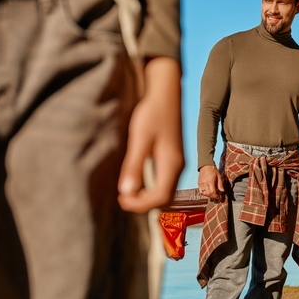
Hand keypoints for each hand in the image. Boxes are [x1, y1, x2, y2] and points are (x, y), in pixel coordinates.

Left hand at [118, 56, 183, 213]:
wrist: (165, 93)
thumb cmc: (152, 113)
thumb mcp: (139, 138)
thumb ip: (133, 165)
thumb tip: (126, 191)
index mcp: (172, 164)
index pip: (160, 197)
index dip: (141, 204)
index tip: (121, 198)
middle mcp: (177, 166)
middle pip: (164, 199)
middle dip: (143, 204)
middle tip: (121, 198)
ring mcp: (176, 163)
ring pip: (165, 192)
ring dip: (146, 198)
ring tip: (126, 193)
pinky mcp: (171, 158)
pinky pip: (163, 182)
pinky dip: (150, 189)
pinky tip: (135, 182)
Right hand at [198, 164, 225, 201]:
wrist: (206, 165)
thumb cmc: (213, 170)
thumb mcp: (219, 176)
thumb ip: (220, 184)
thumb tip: (222, 191)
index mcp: (210, 181)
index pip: (212, 192)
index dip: (216, 196)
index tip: (218, 197)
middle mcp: (205, 183)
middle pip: (208, 194)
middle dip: (212, 196)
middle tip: (215, 196)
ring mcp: (201, 183)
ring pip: (204, 193)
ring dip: (208, 195)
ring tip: (212, 194)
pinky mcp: (199, 183)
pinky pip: (200, 191)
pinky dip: (203, 193)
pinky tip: (207, 192)